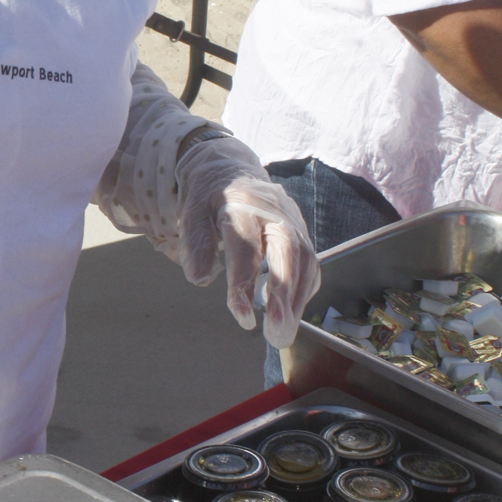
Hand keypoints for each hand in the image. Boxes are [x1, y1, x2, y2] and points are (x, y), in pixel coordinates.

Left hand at [175, 133, 319, 348]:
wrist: (228, 168)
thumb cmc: (208, 197)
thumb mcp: (191, 213)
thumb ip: (196, 244)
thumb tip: (199, 279)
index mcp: (241, 203)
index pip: (245, 247)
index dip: (244, 284)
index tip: (242, 318)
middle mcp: (273, 209)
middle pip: (288, 249)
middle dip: (285, 292)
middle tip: (277, 331)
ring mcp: (293, 218)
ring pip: (306, 259)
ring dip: (296, 300)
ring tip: (282, 333)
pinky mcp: (302, 230)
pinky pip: (310, 262)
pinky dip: (303, 290)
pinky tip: (290, 312)